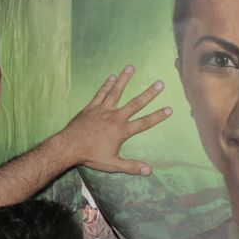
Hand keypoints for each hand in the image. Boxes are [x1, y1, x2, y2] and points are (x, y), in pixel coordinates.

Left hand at [54, 65, 171, 174]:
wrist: (69, 146)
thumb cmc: (90, 155)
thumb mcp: (113, 164)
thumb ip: (131, 166)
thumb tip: (149, 170)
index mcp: (121, 131)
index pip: (144, 123)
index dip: (157, 116)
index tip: (169, 109)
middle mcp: (115, 117)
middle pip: (135, 103)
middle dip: (149, 93)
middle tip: (160, 83)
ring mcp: (103, 110)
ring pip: (116, 92)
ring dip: (124, 79)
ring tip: (131, 67)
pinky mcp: (91, 107)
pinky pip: (100, 93)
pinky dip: (106, 85)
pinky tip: (111, 76)